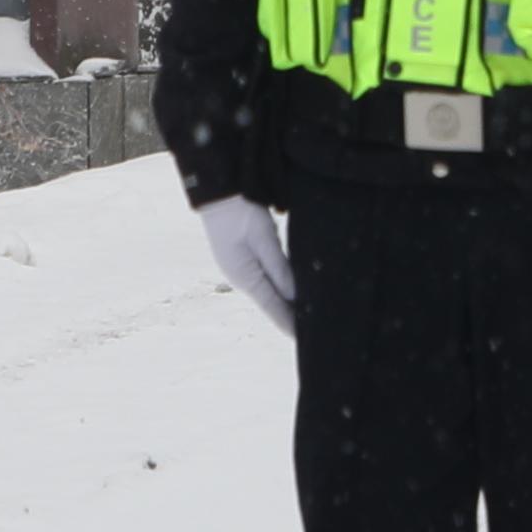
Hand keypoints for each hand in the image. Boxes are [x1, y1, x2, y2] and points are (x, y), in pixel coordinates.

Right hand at [194, 194, 294, 336]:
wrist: (219, 191)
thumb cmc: (240, 213)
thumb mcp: (264, 239)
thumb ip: (280, 268)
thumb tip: (295, 296)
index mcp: (244, 276)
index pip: (272, 307)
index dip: (288, 323)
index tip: (303, 340)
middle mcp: (242, 276)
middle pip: (271, 302)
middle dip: (289, 316)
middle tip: (311, 330)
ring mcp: (241, 267)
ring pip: (269, 290)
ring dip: (286, 302)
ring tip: (304, 315)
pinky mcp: (244, 257)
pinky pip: (266, 277)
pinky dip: (280, 286)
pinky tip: (290, 290)